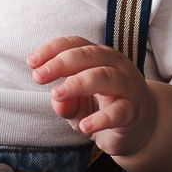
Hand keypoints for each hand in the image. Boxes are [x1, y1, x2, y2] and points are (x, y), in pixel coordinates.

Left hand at [29, 36, 157, 155]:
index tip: (31, 63)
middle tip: (38, 76)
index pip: (75, 44)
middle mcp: (114, 65)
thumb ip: (64, 101)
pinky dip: (101, 118)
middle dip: (61, 63)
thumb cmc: (103, 108)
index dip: (52, 50)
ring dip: (78, 83)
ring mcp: (127, 86)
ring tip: (57, 94)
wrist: (140, 127)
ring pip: (105, 76)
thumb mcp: (77, 104)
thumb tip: (56, 98)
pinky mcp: (134, 111)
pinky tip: (84, 126)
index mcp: (98, 56)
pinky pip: (119, 111)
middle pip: (88, 55)